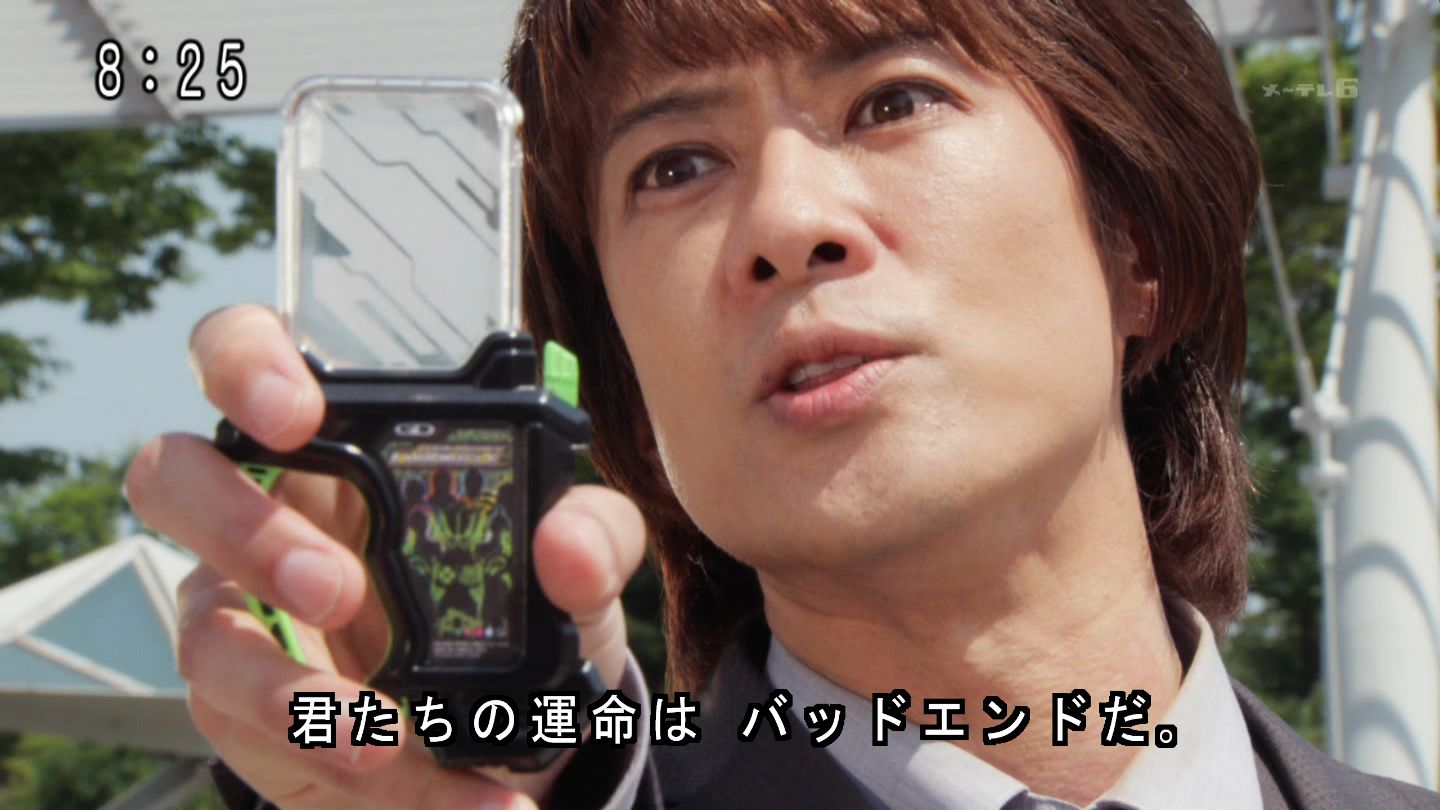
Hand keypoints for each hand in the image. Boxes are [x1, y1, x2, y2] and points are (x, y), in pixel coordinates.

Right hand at [126, 303, 646, 808]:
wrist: (515, 731)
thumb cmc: (524, 606)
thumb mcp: (579, 565)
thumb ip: (592, 535)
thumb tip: (565, 547)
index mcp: (343, 443)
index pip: (246, 356)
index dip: (246, 364)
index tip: (298, 413)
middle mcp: (269, 513)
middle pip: (173, 476)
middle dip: (242, 527)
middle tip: (335, 586)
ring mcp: (243, 612)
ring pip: (200, 629)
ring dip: (284, 683)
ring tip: (380, 731)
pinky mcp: (243, 707)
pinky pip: (254, 730)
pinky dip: (341, 763)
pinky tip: (418, 782)